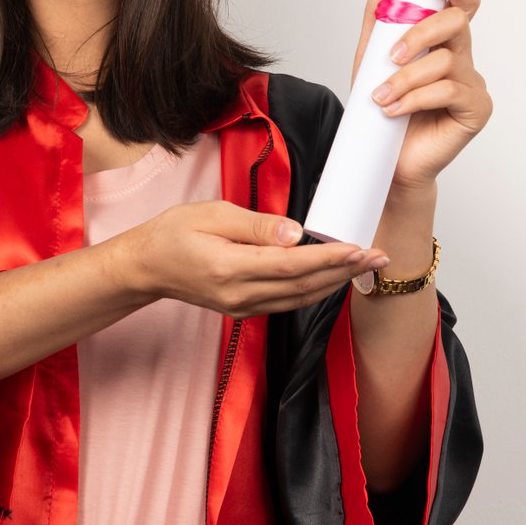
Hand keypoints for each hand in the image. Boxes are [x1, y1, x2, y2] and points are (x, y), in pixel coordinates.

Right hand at [118, 201, 389, 318]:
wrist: (147, 267)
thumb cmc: (174, 233)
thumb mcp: (212, 214)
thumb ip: (256, 226)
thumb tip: (295, 233)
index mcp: (230, 268)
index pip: (291, 265)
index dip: (328, 258)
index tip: (357, 247)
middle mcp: (239, 295)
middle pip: (303, 286)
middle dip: (344, 271)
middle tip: (378, 255)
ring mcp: (242, 307)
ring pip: (300, 298)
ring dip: (335, 282)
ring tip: (365, 265)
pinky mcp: (243, 310)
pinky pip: (287, 302)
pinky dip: (314, 289)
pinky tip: (333, 276)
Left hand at [351, 0, 491, 193]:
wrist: (386, 163)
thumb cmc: (383, 112)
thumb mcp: (370, 60)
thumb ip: (378, 19)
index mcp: (442, 42)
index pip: (459, 5)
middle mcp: (461, 59)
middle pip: (456, 23)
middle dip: (421, 32)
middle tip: (392, 54)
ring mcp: (472, 84)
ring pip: (446, 61)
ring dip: (406, 77)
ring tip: (381, 96)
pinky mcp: (477, 110)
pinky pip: (450, 91)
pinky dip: (417, 98)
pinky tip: (395, 111)